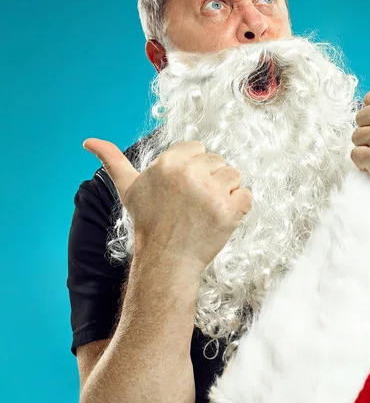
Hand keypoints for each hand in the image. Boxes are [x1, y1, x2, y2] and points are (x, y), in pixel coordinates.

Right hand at [82, 138, 252, 270]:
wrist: (166, 261)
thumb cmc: (149, 223)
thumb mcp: (128, 189)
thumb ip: (113, 160)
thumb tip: (88, 141)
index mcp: (168, 162)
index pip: (199, 149)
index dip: (194, 169)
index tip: (182, 190)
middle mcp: (189, 173)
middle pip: (218, 161)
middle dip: (209, 181)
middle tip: (192, 204)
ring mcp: (210, 192)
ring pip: (234, 176)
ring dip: (225, 193)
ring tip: (205, 211)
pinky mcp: (229, 210)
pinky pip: (247, 195)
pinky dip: (239, 207)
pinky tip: (219, 218)